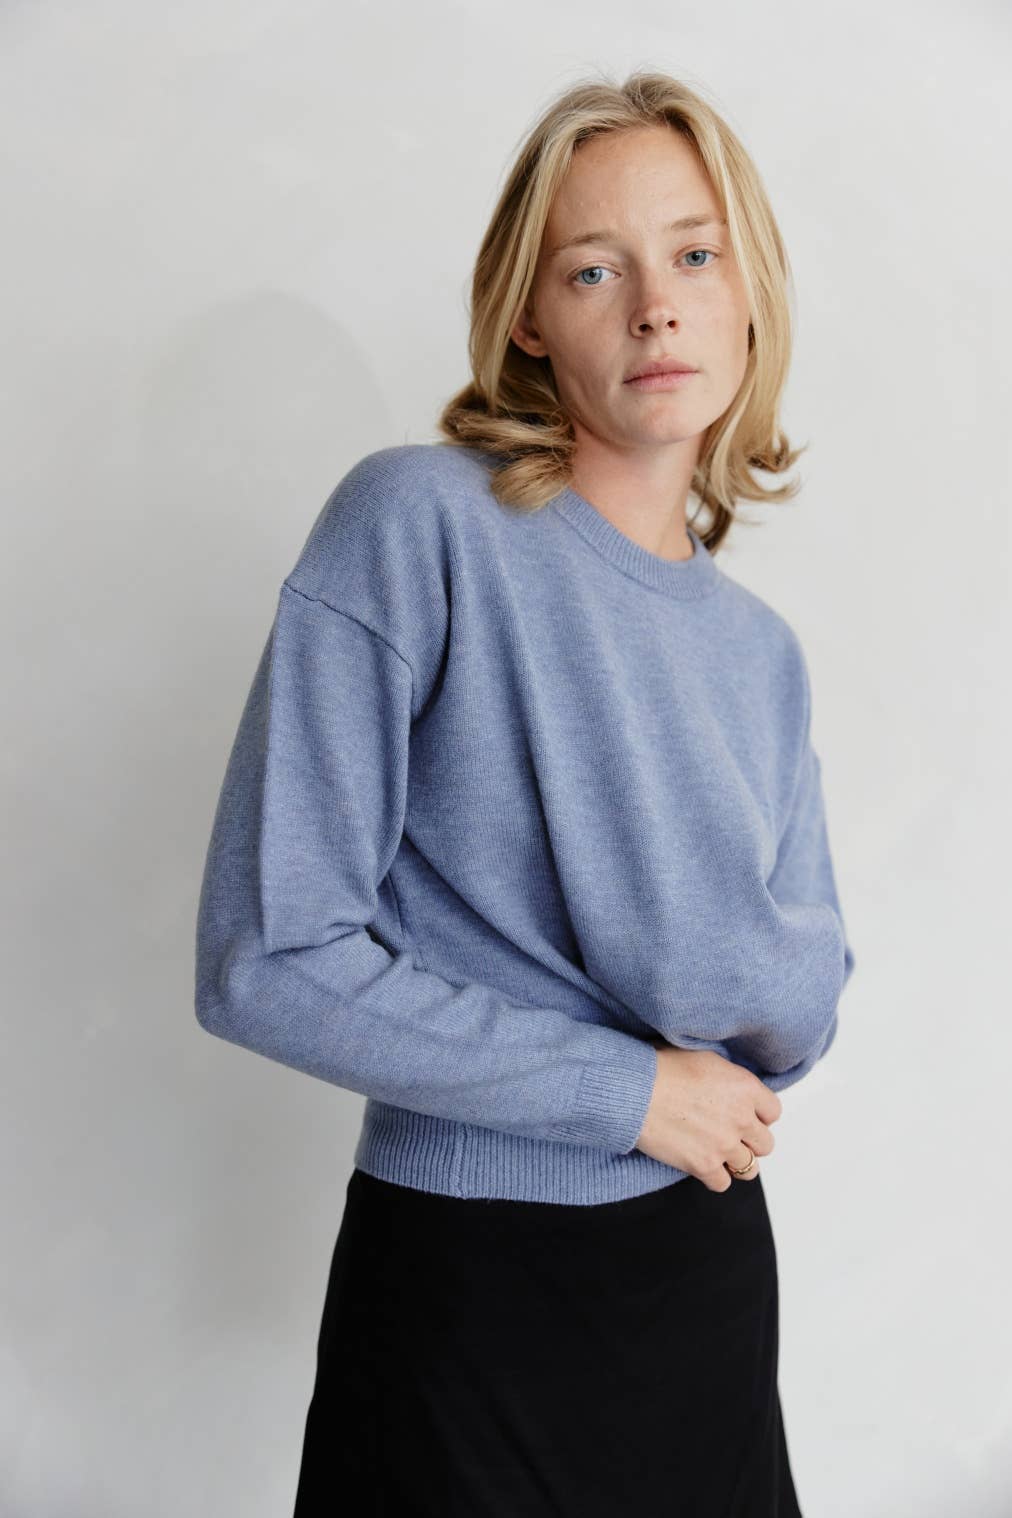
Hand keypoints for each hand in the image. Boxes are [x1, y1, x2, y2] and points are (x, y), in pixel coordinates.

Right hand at [634, 1037, 781, 1192]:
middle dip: (750, 1140)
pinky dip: (714, 1176)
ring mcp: (724, 1145)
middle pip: (765, 1144)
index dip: (759, 1114)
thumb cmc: (662, 1067)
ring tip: (718, 1151)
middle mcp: (741, 1118)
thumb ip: (728, 1076)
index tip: (745, 1114)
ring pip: (749, 1168)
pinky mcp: (703, 1165)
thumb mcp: (705, 1057)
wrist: (634, 1090)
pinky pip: (723, 1183)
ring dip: (735, 1161)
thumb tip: (732, 1085)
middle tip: (730, 1133)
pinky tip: (702, 1162)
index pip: (773, 1112)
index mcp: (745, 1088)